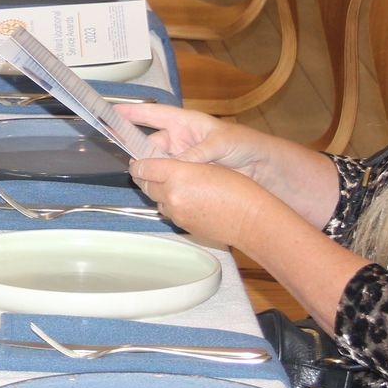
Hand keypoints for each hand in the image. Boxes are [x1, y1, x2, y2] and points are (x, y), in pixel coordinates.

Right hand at [116, 101, 277, 178]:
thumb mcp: (220, 143)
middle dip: (139, 153)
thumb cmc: (244, 143)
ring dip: (151, 172)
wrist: (262, 168)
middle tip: (131, 165)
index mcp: (184, 122)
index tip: (111, 113)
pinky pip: (169, 179)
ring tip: (144, 180)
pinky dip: (163, 184)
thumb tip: (175, 165)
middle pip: (150, 145)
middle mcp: (179, 139)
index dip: (132, 113)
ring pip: (158, 164)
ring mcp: (182, 158)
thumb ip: (196, 153)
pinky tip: (158, 190)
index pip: (152, 115)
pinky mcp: (187, 176)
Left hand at [126, 156, 278, 247]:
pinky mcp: (182, 225)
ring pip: (156, 200)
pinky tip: (184, 200)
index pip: (144, 167)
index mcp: (177, 174)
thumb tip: (168, 165)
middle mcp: (171, 195)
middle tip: (147, 171)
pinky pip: (169, 212)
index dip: (138, 164)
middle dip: (145, 177)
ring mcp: (176, 213)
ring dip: (158, 192)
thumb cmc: (238, 189)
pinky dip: (171, 205)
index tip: (136, 162)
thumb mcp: (208, 165)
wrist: (251, 220)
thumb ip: (182, 166)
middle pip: (145, 184)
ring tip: (169, 185)